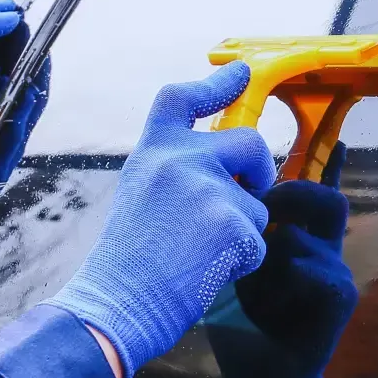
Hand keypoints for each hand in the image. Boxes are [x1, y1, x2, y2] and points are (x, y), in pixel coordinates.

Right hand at [45, 62, 275, 377]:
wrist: (117, 304)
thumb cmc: (127, 261)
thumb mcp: (141, 194)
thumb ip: (177, 172)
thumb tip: (230, 166)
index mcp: (153, 151)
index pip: (182, 99)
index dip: (216, 86)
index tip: (240, 73)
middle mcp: (181, 159)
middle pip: (249, 142)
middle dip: (260, 170)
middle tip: (251, 194)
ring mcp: (209, 189)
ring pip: (257, 203)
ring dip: (242, 232)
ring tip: (198, 254)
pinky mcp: (233, 224)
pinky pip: (259, 241)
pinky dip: (243, 262)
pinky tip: (206, 271)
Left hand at [206, 144, 355, 377]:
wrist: (255, 377)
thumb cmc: (235, 319)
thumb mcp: (224, 261)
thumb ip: (228, 225)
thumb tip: (215, 181)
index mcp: (295, 236)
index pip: (314, 189)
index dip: (328, 161)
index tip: (337, 137)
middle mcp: (320, 248)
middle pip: (325, 195)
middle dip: (292, 191)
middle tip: (258, 200)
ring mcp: (334, 269)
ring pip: (314, 224)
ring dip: (277, 241)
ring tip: (253, 270)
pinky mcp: (340, 297)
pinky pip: (315, 266)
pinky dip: (284, 278)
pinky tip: (266, 299)